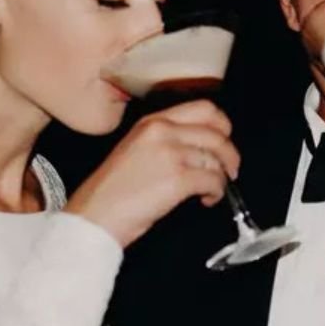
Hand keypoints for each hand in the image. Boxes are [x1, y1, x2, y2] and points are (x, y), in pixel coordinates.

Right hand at [66, 100, 239, 247]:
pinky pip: (214, 181)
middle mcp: (162, 131)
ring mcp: (171, 154)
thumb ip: (165, 142)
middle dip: (230, 153)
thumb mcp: (136, 150)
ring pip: (217, 159)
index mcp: (152, 122)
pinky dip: (216, 193)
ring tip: (211, 191)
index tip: (225, 140)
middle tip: (230, 170)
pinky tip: (206, 200)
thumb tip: (200, 150)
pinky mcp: (178, 179)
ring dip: (221, 178)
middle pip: (217, 133)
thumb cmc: (111, 192)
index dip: (222, 125)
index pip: (203, 109)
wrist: (94, 216)